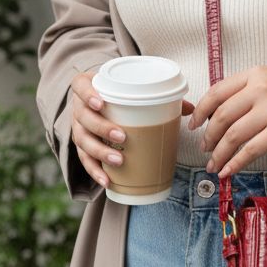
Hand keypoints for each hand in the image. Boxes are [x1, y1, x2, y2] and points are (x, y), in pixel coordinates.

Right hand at [69, 70, 195, 187]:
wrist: (97, 99)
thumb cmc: (117, 93)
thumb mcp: (130, 88)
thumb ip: (157, 96)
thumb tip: (189, 108)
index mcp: (87, 86)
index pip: (80, 86)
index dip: (88, 94)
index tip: (101, 103)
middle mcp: (78, 107)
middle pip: (83, 117)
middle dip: (101, 128)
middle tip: (122, 136)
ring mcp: (77, 127)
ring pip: (82, 140)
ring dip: (99, 152)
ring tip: (118, 160)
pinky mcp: (81, 145)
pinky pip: (84, 160)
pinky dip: (95, 171)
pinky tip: (107, 181)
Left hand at [187, 66, 266, 178]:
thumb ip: (245, 90)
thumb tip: (216, 114)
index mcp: (255, 74)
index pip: (217, 92)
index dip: (201, 111)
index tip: (194, 124)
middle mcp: (261, 89)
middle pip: (222, 116)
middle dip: (209, 136)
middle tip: (205, 148)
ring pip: (233, 135)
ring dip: (219, 153)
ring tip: (214, 164)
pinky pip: (251, 150)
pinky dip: (235, 163)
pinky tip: (228, 171)